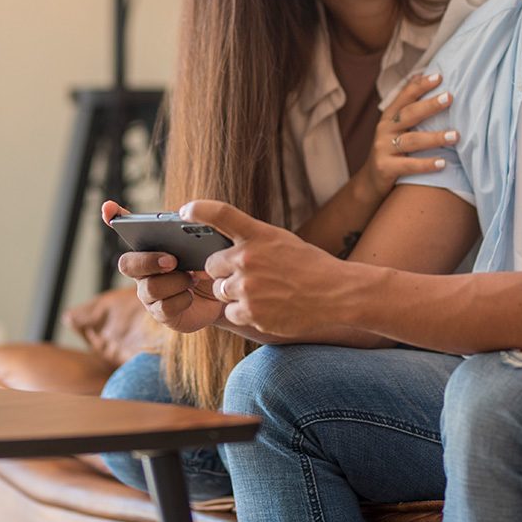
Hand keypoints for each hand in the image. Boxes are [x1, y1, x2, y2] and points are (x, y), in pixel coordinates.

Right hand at [101, 200, 223, 332]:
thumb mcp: (205, 244)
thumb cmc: (209, 264)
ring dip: (176, 281)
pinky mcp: (161, 314)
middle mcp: (143, 270)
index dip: (113, 217)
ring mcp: (149, 294)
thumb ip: (196, 235)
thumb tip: (192, 227)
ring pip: (150, 288)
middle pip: (127, 264)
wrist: (224, 295)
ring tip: (193, 278)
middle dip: (149, 261)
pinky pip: (164, 307)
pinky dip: (182, 299)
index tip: (108, 207)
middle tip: (172, 260)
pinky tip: (192, 294)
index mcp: (151, 247)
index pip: (125, 228)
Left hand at [188, 200, 345, 337]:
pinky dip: (244, 311)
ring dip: (234, 292)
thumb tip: (223, 251)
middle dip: (224, 271)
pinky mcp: (250, 313)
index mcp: (258, 235)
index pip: (221, 213)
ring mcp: (247, 287)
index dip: (199, 209)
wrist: (335, 293)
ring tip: (264, 291)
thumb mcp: (281, 241)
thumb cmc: (308, 265)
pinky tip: (267, 306)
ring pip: (220, 290)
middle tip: (251, 274)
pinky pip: (230, 312)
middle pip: (211, 265)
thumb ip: (252, 241)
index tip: (185, 210)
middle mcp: (248, 258)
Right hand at [361, 73, 457, 196]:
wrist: (371, 181)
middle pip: (408, 114)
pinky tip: (443, 163)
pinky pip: (409, 165)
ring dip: (434, 138)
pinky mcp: (385, 168)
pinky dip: (426, 164)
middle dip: (429, 105)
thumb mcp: (395, 127)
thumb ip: (407, 106)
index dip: (420, 86)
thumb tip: (420, 76)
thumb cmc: (391, 150)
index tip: (439, 77)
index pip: (404, 97)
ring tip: (455, 135)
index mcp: (389, 118)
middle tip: (450, 97)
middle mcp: (384, 130)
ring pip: (411, 141)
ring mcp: (383, 149)